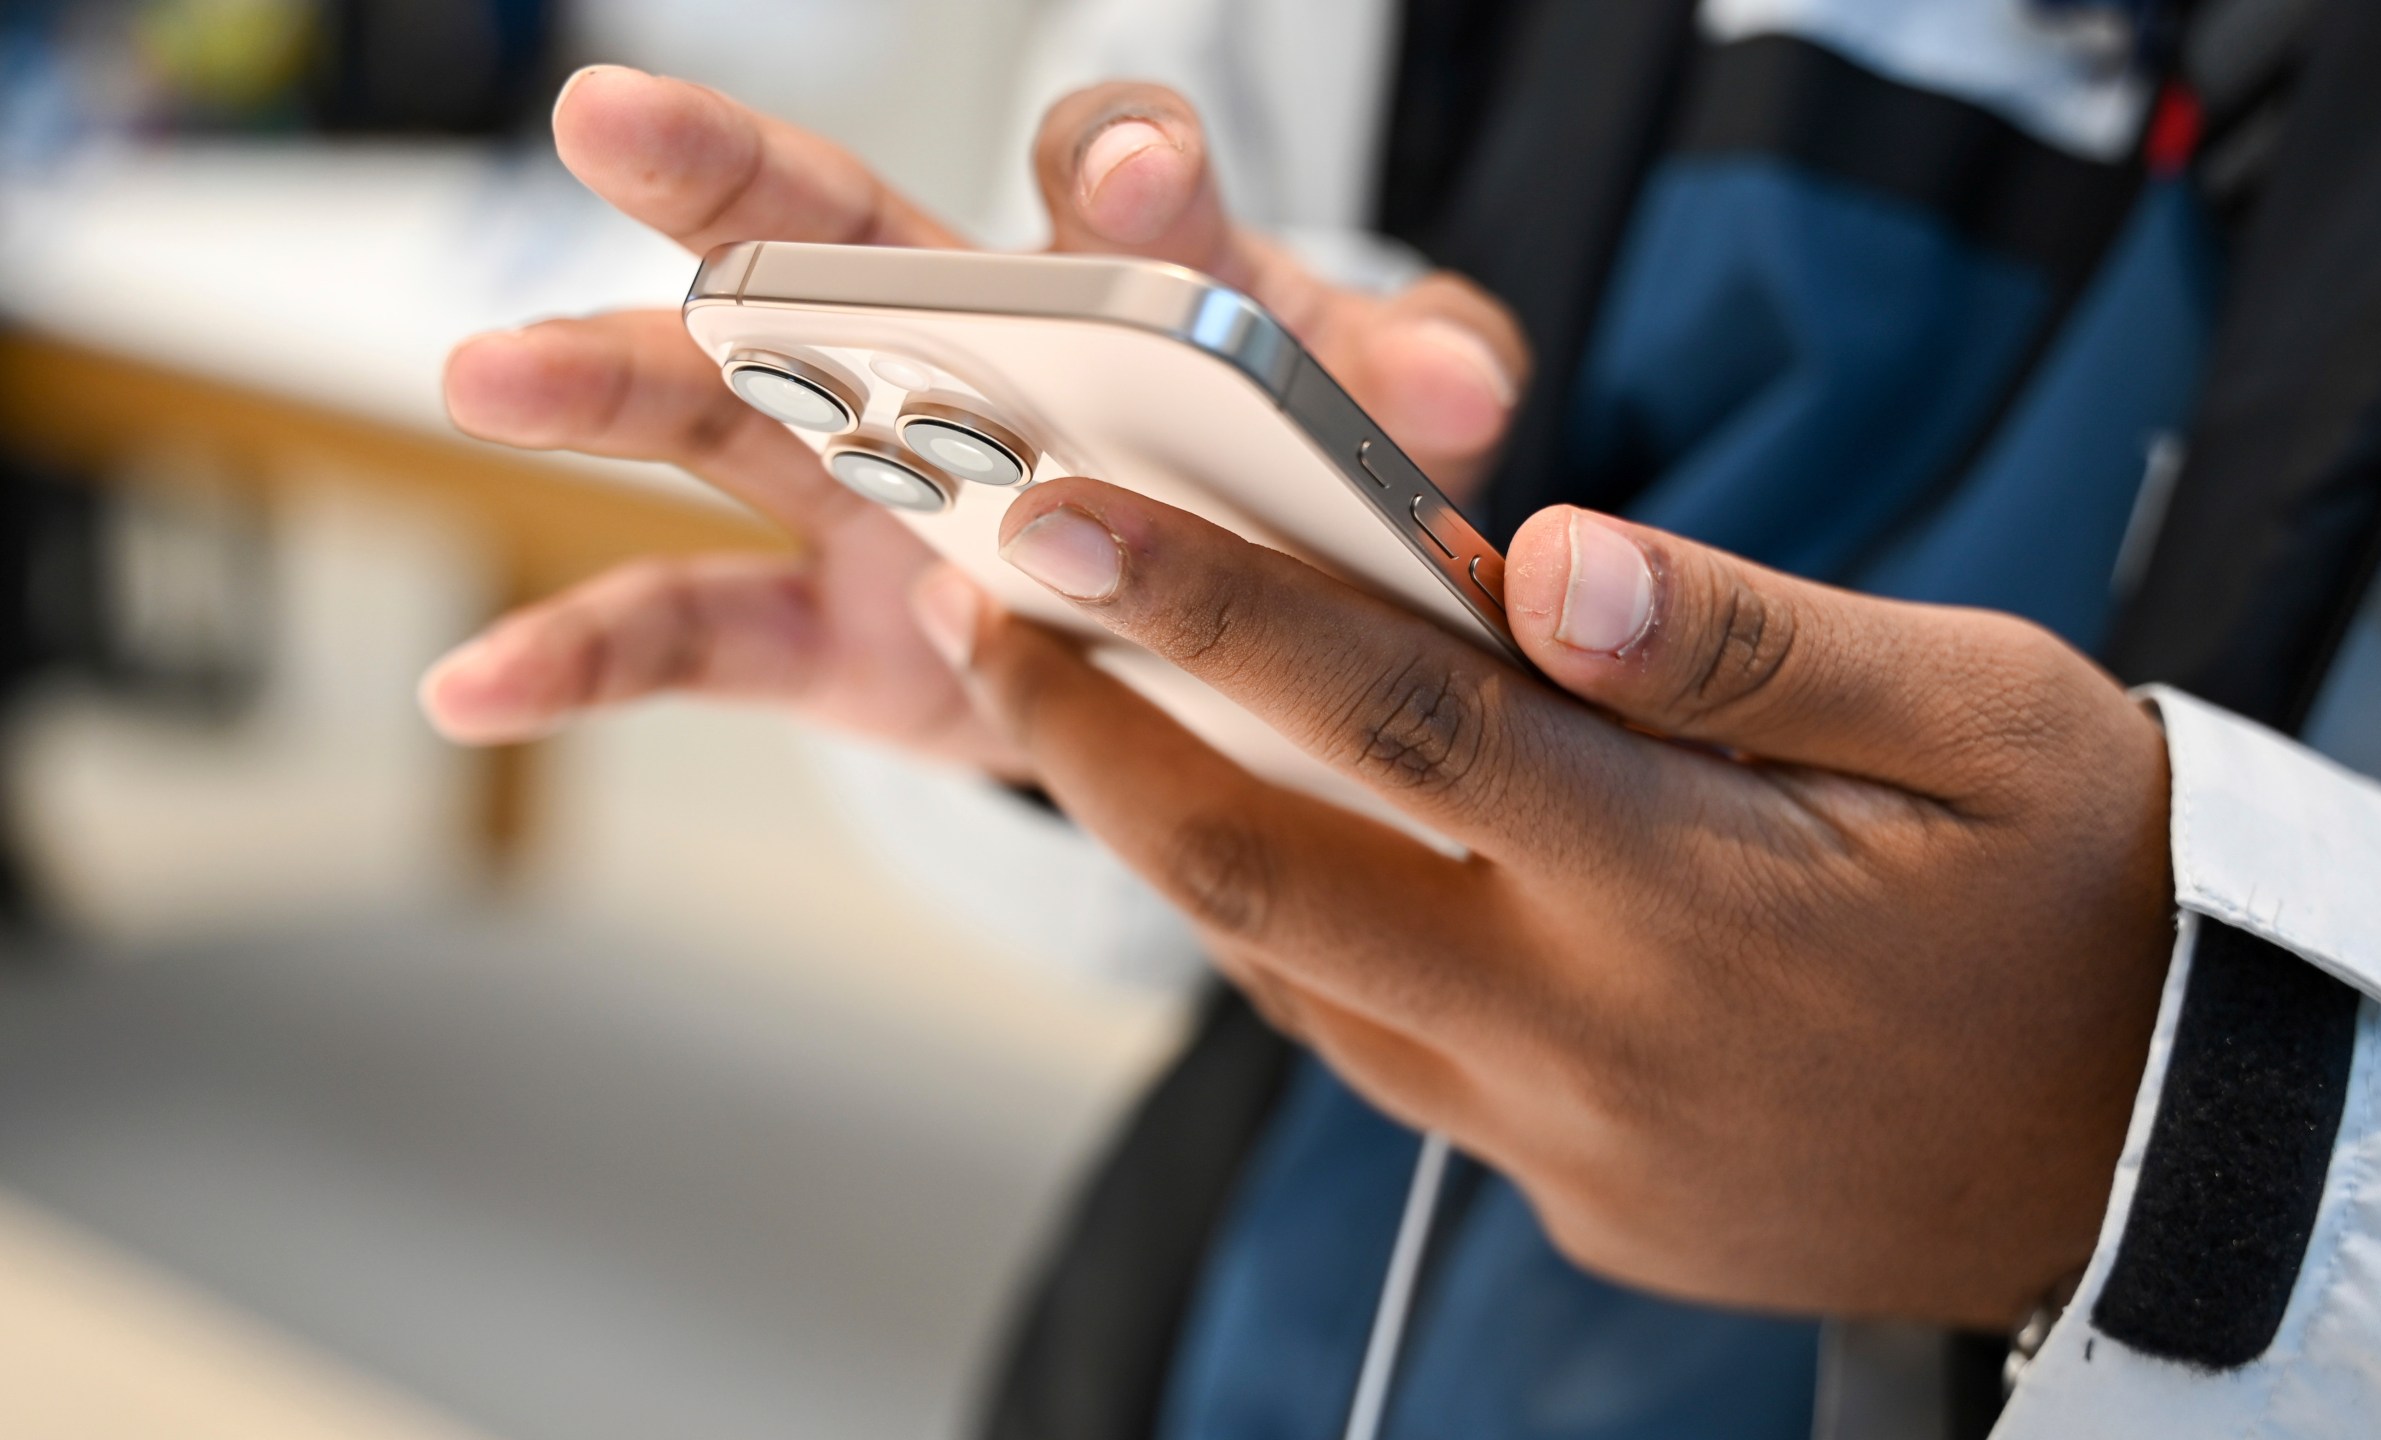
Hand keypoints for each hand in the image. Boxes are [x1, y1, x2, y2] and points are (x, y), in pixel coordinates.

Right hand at [423, 69, 1526, 767]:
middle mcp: (957, 351)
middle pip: (837, 242)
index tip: (1136, 181)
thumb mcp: (1381, 432)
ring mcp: (869, 489)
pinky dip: (583, 655)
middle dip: (736, 184)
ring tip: (490, 371)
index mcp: (1112, 277)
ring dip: (608, 385)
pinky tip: (472, 688)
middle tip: (615, 121)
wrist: (1233, 641)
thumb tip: (1460, 394)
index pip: (1106, 177)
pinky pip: (690, 633)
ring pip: (724, 412)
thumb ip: (1418, 386)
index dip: (1120, 174)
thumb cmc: (1303, 488)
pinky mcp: (829, 630)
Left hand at [908, 479, 2175, 1325]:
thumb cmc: (2091, 892)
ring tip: (1113, 718)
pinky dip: (1323, 953)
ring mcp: (1579, 1149)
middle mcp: (1602, 1039)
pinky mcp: (1587, 1204)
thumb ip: (1747, 641)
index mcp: (1696, 890)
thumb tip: (1555, 561)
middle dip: (1105, 749)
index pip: (1402, 720)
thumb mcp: (1980, 712)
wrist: (2174, 1141)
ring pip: (1311, 988)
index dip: (1212, 610)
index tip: (1063, 526)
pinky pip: (1400, 1068)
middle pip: (1274, 885)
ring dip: (1191, 853)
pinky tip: (1300, 860)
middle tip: (1008, 624)